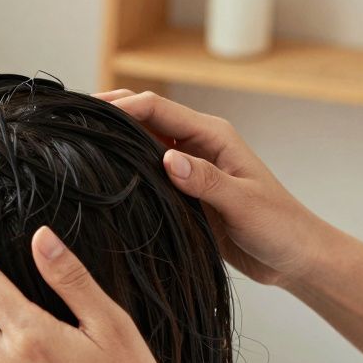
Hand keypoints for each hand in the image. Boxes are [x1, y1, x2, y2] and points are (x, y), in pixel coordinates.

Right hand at [95, 89, 334, 289]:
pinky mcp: (184, 192)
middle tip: (69, 121)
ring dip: (114, 141)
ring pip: (142, 144)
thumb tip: (168, 159)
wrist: (294, 256)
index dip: (122, 105)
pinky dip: (124, 170)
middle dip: (109, 114)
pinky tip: (100, 177)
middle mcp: (197, 146)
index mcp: (213, 136)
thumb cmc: (278, 227)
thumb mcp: (244, 205)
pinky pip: (147, 174)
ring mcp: (189, 168)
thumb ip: (207, 182)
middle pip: (144, 118)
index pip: (157, 108)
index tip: (88, 113)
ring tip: (74, 143)